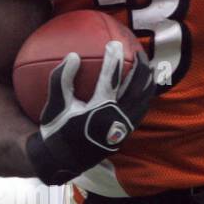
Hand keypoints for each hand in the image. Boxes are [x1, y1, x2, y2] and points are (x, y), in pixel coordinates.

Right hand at [25, 41, 156, 185]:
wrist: (62, 160)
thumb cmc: (56, 130)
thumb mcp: (54, 105)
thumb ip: (62, 79)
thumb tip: (73, 55)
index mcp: (98, 110)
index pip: (111, 78)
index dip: (114, 58)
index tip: (115, 43)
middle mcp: (115, 119)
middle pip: (136, 88)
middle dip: (141, 66)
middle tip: (139, 51)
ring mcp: (122, 128)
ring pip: (143, 101)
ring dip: (147, 82)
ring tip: (148, 67)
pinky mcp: (124, 135)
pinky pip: (140, 112)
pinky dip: (144, 98)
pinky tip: (143, 89)